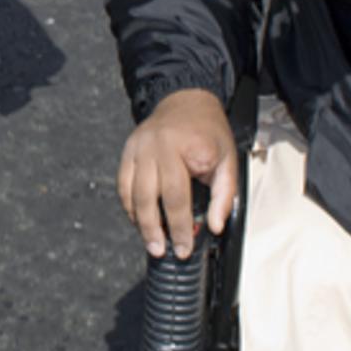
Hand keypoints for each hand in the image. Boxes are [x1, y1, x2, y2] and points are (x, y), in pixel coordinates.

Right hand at [116, 88, 236, 259]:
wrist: (186, 99)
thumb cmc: (208, 131)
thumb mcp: (228, 160)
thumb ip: (224, 195)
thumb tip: (215, 226)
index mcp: (185, 147)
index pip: (179, 196)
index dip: (180, 227)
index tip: (184, 248)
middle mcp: (157, 146)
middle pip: (149, 197)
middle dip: (156, 230)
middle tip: (162, 251)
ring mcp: (138, 147)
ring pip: (132, 193)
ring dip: (140, 222)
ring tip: (151, 242)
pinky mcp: (128, 149)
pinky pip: (122, 184)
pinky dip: (129, 206)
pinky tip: (139, 220)